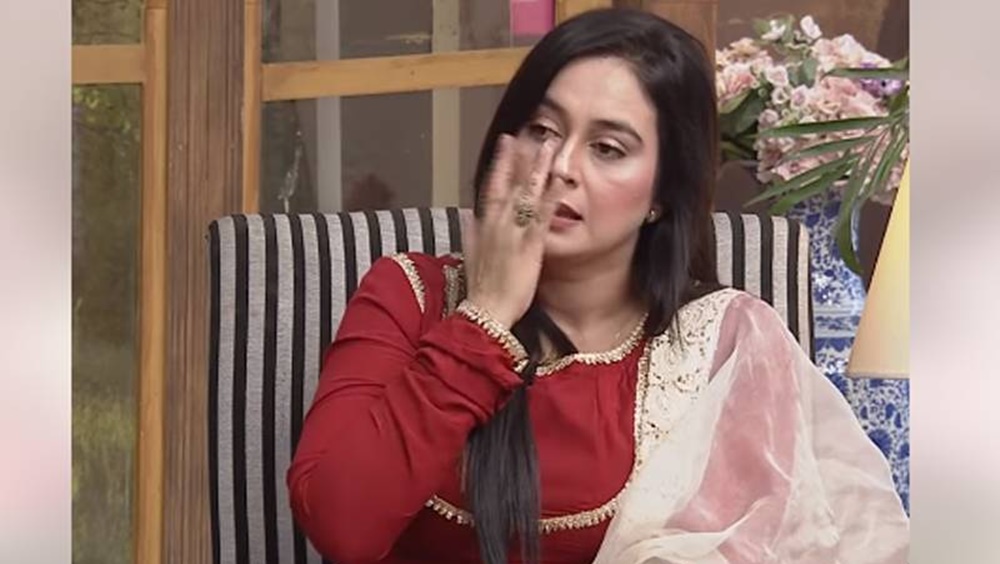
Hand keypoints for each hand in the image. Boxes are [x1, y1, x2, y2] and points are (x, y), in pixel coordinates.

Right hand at [462, 134, 565, 328]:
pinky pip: (542, 215)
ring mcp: (514, 232)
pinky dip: (551, 196)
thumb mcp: (470, 257)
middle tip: (530, 133)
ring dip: (539, 168)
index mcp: (484, 226)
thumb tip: (468, 215)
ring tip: (550, 146)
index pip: (491, 186)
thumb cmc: (482, 289)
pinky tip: (561, 180)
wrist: (487, 312)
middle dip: (520, 157)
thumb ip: (470, 234)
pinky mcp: (531, 245)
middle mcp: (498, 224)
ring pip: (527, 193)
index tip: (507, 142)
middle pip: (510, 183)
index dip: (500, 163)